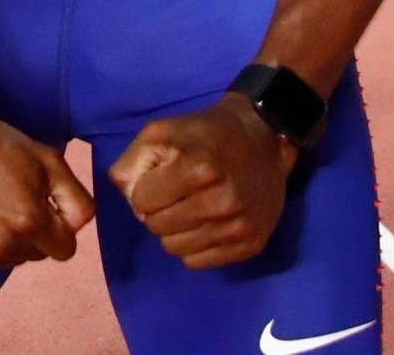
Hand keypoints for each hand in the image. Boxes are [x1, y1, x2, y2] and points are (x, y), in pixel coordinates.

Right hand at [0, 106, 95, 271]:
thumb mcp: (48, 160)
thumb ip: (76, 199)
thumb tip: (78, 227)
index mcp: (30, 223)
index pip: (65, 250)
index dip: (57, 227)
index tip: (42, 206)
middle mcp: (3, 247)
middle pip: (35, 255)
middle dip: (30, 233)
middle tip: (9, 199)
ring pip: (7, 260)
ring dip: (4, 240)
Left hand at [109, 96, 298, 270]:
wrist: (264, 140)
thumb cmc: (205, 134)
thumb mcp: (160, 131)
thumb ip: (132, 161)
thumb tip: (129, 199)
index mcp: (199, 169)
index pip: (142, 202)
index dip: (146, 188)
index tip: (161, 177)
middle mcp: (222, 202)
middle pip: (157, 227)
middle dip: (158, 210)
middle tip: (175, 193)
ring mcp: (238, 227)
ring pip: (175, 249)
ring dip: (175, 230)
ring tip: (190, 207)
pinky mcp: (250, 245)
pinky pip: (198, 262)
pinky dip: (194, 245)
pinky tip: (205, 223)